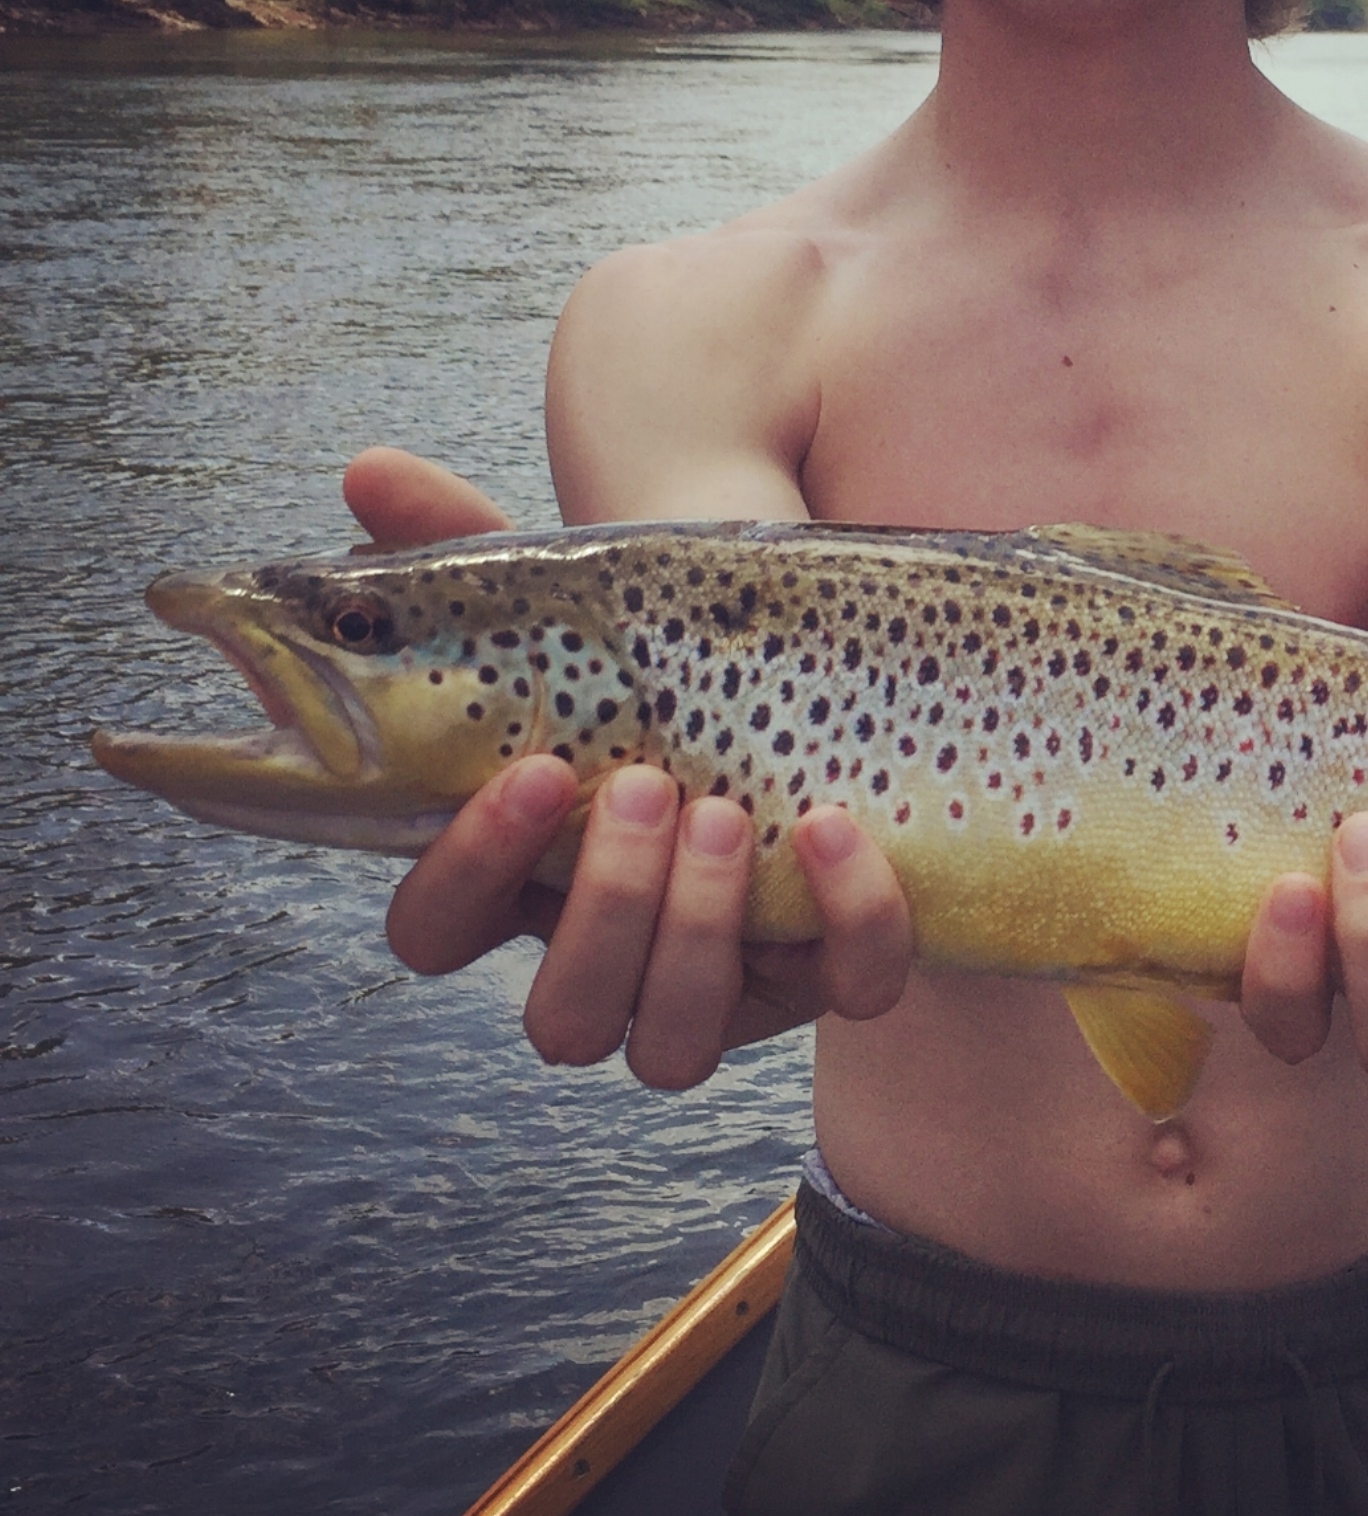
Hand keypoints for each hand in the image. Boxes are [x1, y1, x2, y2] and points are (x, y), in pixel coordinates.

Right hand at [345, 447, 912, 1086]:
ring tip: (726, 811)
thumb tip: (369, 472)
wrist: (813, 683)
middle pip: (565, 1016)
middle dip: (604, 910)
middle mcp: (612, 955)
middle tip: (645, 787)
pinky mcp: (830, 972)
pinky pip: (850, 991)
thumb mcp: (574, 610)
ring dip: (695, 931)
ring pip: (675, 1043)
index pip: (434, 934)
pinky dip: (850, 922)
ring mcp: (722, 984)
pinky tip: (838, 827)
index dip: (469, 873)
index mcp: (521, 883)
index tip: (536, 770)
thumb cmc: (659, 669)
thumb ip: (469, 550)